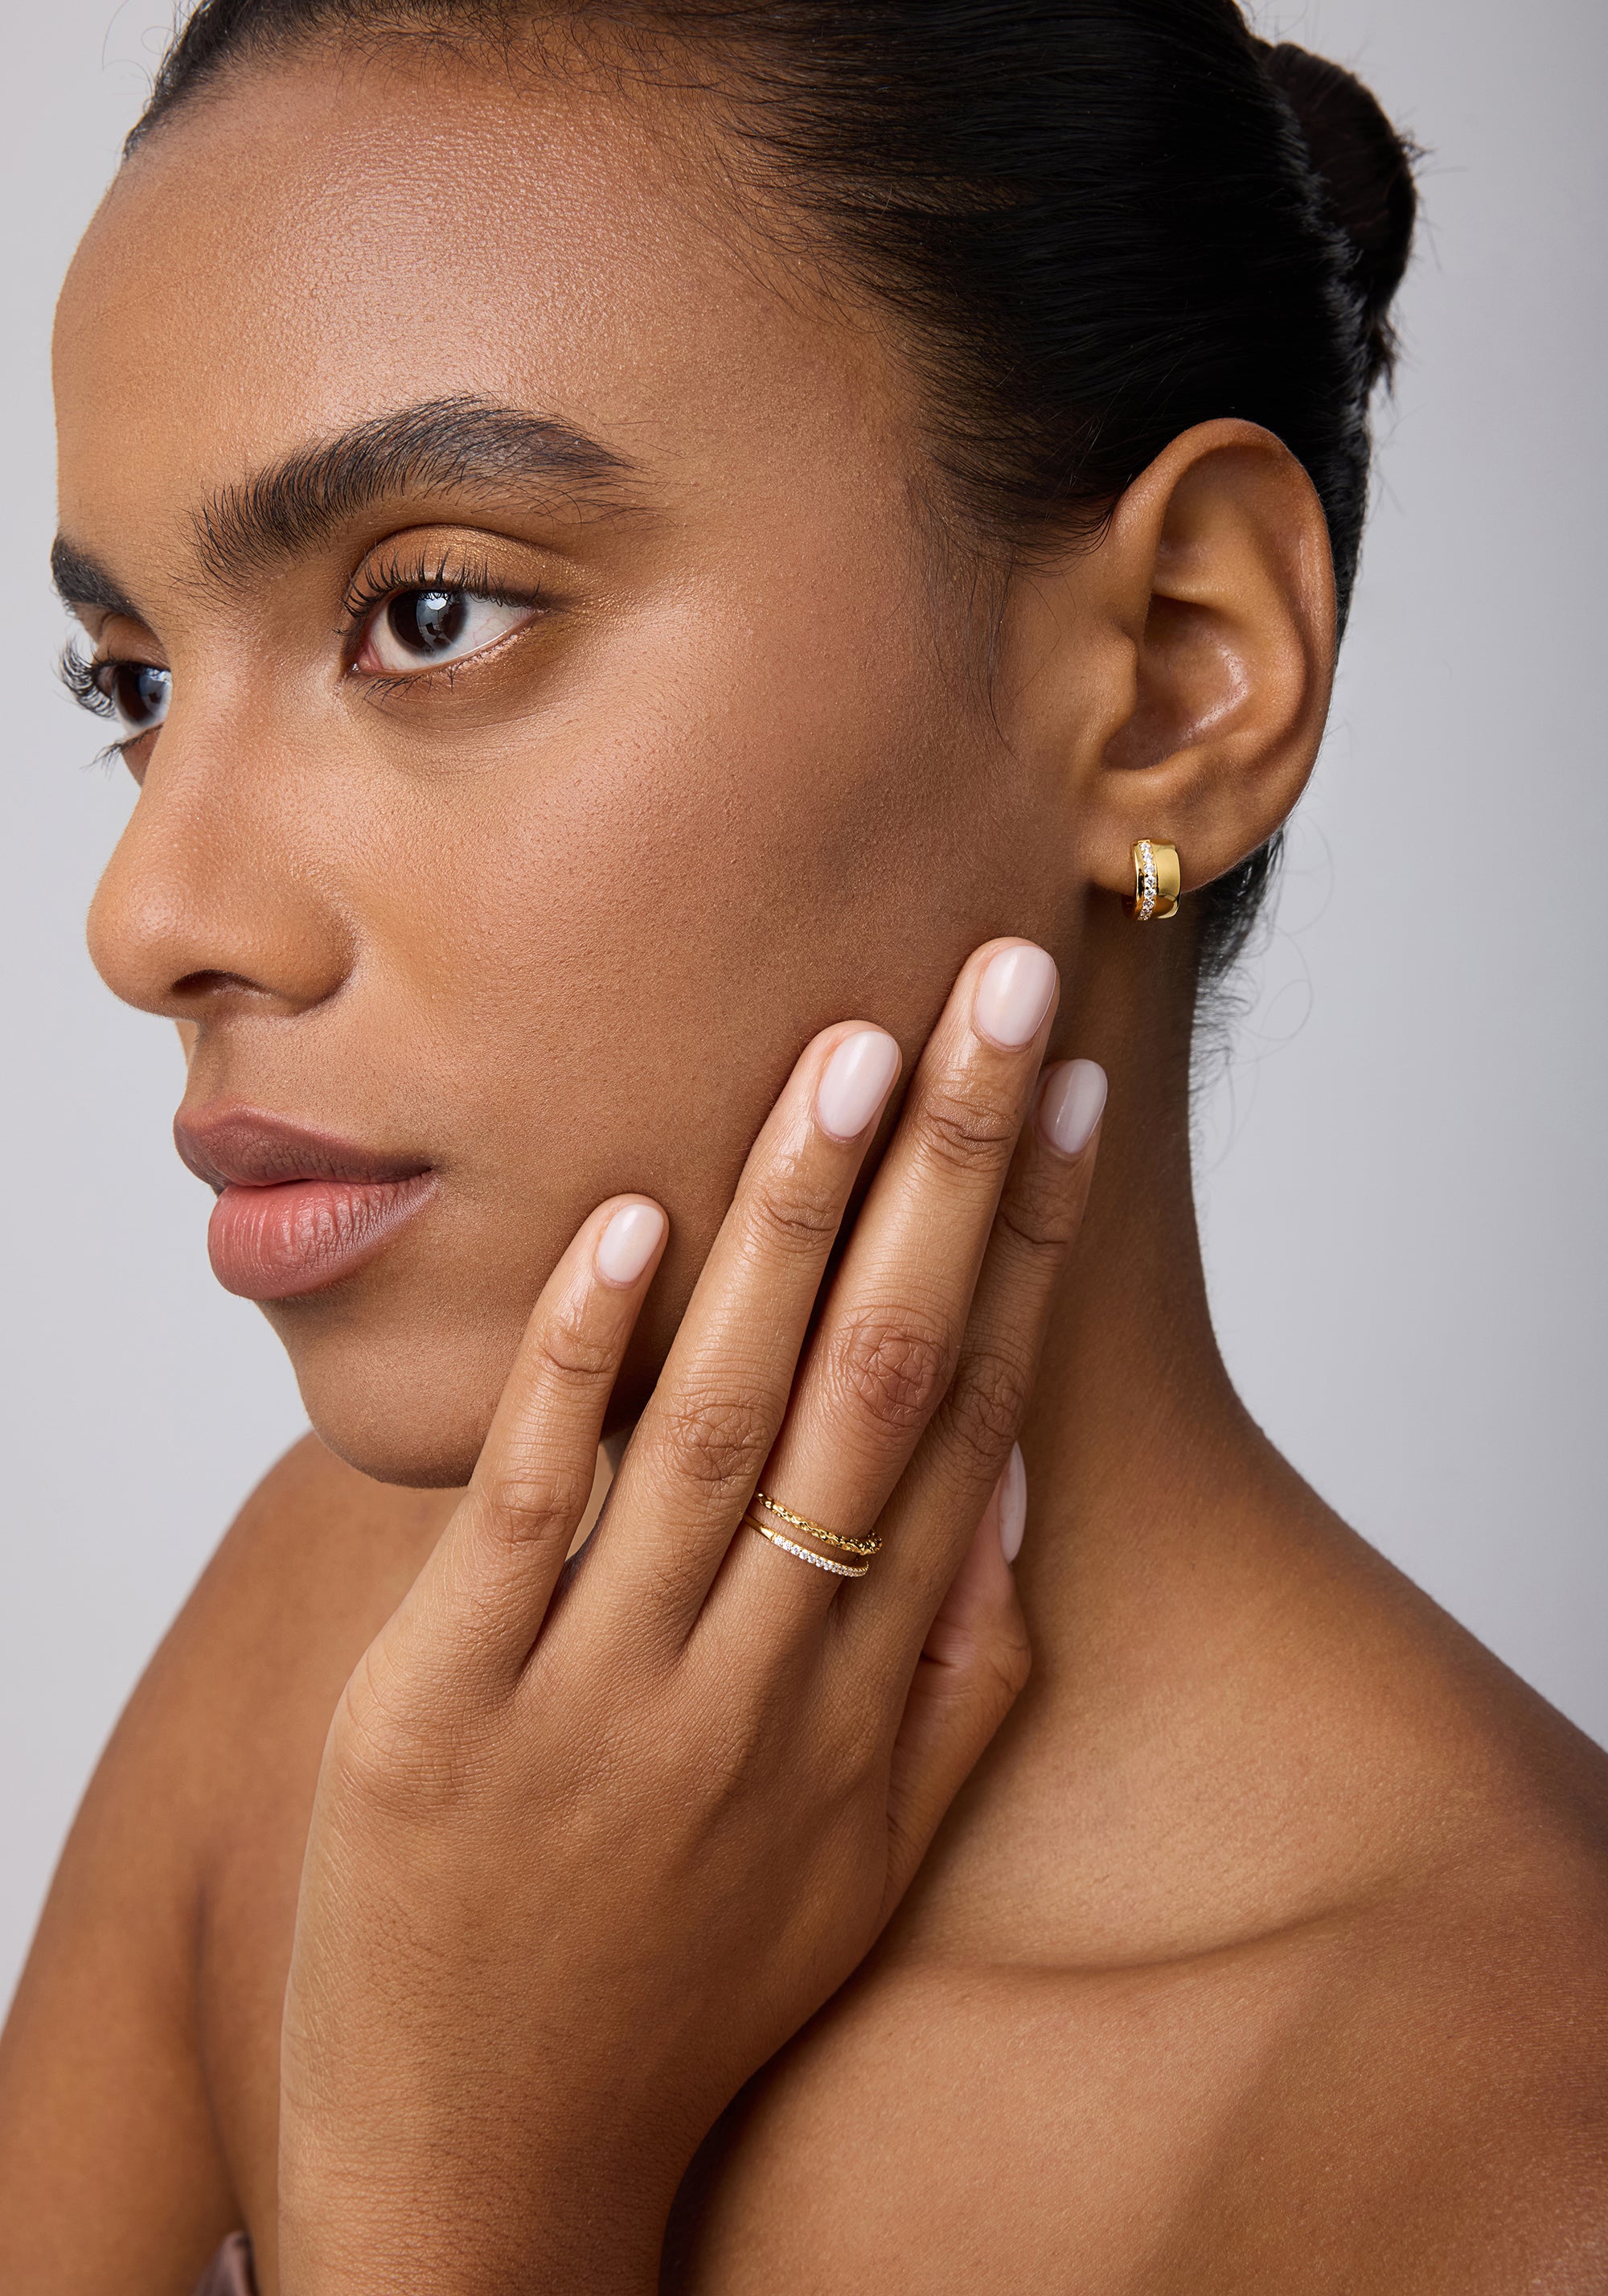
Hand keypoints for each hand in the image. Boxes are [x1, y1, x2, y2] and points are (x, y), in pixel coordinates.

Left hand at [276, 941, 1103, 2293]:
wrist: (495, 2175)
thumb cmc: (691, 1993)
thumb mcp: (865, 1864)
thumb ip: (961, 1679)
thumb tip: (1019, 1480)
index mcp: (870, 1704)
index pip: (972, 1421)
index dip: (1029, 1249)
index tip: (1068, 1096)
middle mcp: (763, 1682)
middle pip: (877, 1383)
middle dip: (948, 1175)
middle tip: (996, 994)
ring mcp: (603, 1694)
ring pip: (716, 1417)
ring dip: (786, 1225)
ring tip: (846, 1053)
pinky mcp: (443, 1713)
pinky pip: (528, 1511)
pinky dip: (579, 1362)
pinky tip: (627, 1225)